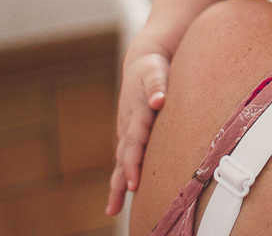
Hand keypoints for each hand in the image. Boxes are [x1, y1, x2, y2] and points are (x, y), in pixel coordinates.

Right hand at [106, 52, 169, 215]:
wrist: (142, 63)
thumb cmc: (152, 68)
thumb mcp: (155, 70)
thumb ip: (158, 84)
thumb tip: (159, 100)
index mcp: (137, 113)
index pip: (135, 142)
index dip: (133, 163)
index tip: (134, 183)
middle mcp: (129, 125)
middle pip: (124, 157)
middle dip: (123, 179)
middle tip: (120, 201)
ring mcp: (127, 131)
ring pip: (121, 161)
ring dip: (117, 184)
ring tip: (112, 209)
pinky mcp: (130, 135)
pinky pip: (125, 159)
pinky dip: (122, 176)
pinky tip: (120, 195)